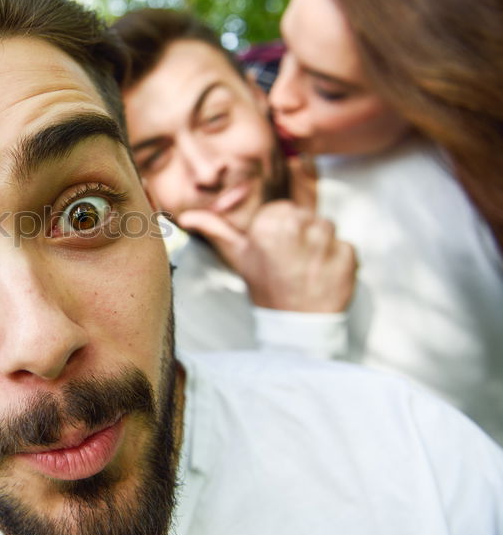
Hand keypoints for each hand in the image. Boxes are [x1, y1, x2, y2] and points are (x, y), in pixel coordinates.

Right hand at [177, 200, 355, 312]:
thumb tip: (186, 217)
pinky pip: (346, 246)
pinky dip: (338, 260)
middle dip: (301, 234)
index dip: (280, 229)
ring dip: (320, 246)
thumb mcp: (238, 257)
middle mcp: (298, 228)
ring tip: (306, 267)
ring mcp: (325, 243)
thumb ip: (216, 231)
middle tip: (291, 260)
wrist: (294, 324)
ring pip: (327, 228)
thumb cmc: (265, 287)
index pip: (283, 210)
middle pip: (306, 216)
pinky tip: (323, 275)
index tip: (275, 249)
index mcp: (270, 225)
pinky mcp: (348, 257)